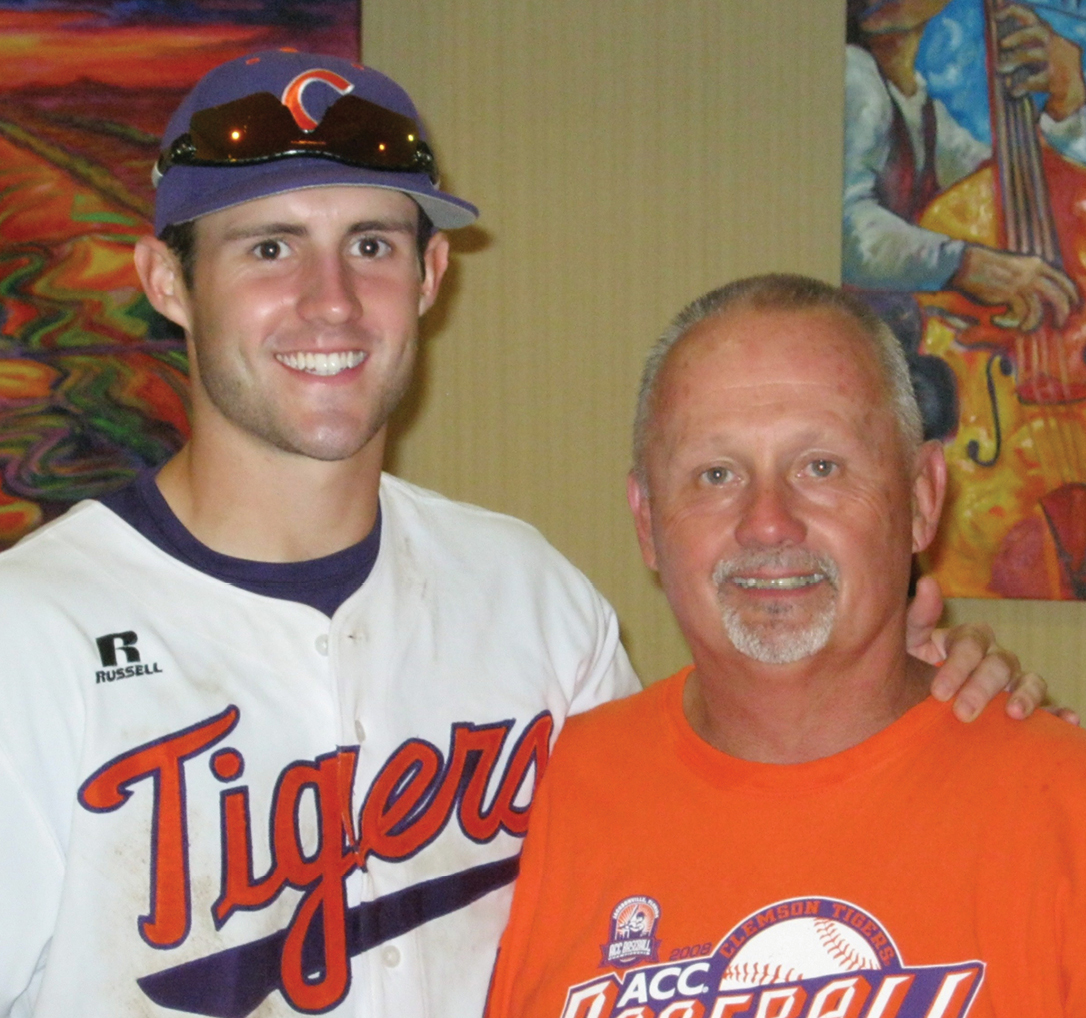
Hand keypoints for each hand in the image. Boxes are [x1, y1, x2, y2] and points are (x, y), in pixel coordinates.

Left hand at [905, 575, 1071, 722]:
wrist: (906, 704)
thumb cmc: (906, 668)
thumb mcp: (904, 643)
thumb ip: (917, 617)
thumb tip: (928, 582)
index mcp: (966, 639)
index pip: (972, 643)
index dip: (958, 665)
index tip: (938, 692)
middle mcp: (993, 658)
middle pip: (1000, 664)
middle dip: (982, 688)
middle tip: (962, 712)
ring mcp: (1011, 683)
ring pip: (1029, 681)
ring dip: (1026, 696)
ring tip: (1014, 714)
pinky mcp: (1022, 707)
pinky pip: (1049, 708)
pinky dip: (1060, 713)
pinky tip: (1068, 721)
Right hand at [951, 244, 1077, 329]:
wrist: (969, 263)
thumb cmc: (989, 266)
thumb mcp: (1017, 266)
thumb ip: (1031, 275)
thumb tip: (1041, 294)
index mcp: (1037, 264)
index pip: (1063, 279)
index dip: (1071, 294)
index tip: (1073, 305)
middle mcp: (1033, 273)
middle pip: (1057, 296)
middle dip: (1062, 312)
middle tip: (1059, 323)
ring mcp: (1021, 283)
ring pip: (1038, 309)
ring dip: (1032, 322)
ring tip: (1025, 327)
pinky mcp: (1009, 293)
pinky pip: (1019, 313)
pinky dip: (1013, 320)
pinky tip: (1002, 320)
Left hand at [996, 4, 1085, 119]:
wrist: (1071, 95)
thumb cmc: (1049, 75)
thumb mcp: (1038, 58)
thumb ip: (1023, 49)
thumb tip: (996, 46)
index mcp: (1051, 38)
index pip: (1034, 20)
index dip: (1016, 13)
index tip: (997, 14)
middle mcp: (1057, 45)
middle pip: (1039, 31)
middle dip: (1019, 35)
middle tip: (1002, 44)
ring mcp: (1059, 61)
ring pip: (1035, 54)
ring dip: (1015, 60)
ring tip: (999, 68)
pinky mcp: (1059, 78)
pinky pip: (1036, 79)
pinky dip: (1022, 85)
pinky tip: (1014, 91)